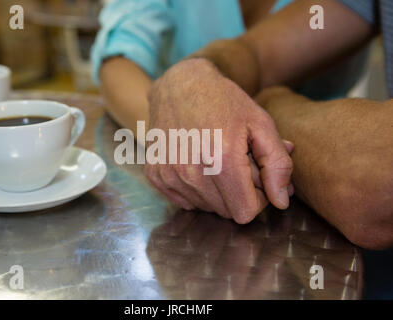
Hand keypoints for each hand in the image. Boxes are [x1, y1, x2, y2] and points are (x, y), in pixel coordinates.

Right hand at [145, 58, 292, 223]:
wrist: (180, 84)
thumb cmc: (224, 101)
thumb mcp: (261, 124)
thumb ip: (278, 165)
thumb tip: (281, 201)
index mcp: (221, 160)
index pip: (245, 212)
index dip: (258, 199)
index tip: (257, 177)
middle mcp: (191, 172)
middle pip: (226, 211)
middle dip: (238, 193)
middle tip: (239, 163)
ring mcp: (169, 174)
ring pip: (206, 208)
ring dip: (217, 192)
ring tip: (217, 160)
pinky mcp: (155, 174)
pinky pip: (185, 201)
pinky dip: (196, 189)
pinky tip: (199, 163)